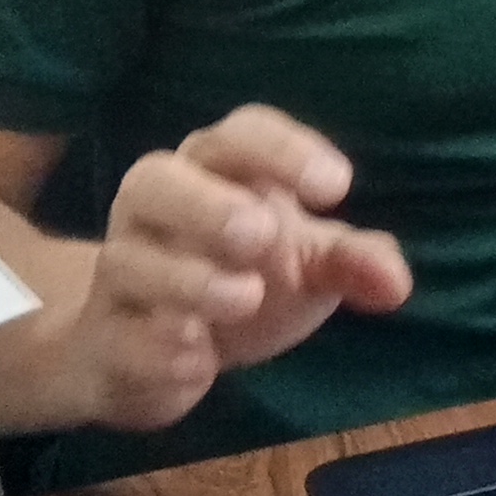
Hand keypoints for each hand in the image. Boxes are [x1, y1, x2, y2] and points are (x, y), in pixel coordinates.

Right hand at [32, 108, 412, 430]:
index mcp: (214, 172)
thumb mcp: (308, 265)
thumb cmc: (246, 279)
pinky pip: (114, 336)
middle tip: (262, 233)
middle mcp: (155, 211)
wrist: (151, 354)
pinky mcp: (102, 338)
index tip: (337, 186)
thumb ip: (353, 263)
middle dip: (206, 204)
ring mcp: (120, 273)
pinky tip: (198, 361)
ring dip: (187, 278)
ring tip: (246, 297)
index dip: (284, 149)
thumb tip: (394, 283)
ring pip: (126, 260)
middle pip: (155, 179)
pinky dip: (155, 348)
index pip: (239, 134)